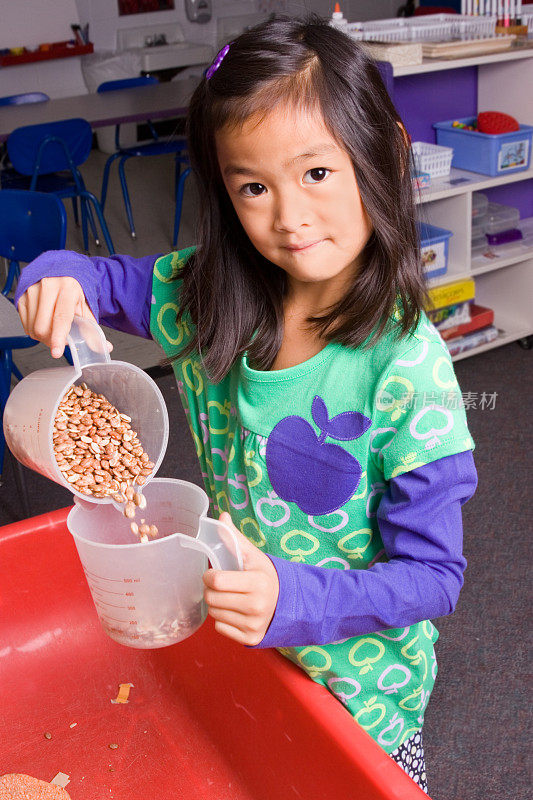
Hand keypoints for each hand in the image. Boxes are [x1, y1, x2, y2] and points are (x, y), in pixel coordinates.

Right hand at [17, 276, 111, 358]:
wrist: (60, 272)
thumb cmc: (73, 291)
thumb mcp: (85, 308)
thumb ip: (92, 329)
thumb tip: (105, 348)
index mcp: (68, 288)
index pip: (61, 317)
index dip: (58, 337)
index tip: (57, 352)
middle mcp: (47, 287)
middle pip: (43, 327)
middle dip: (52, 340)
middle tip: (61, 338)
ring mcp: (32, 290)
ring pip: (33, 328)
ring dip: (43, 337)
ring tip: (53, 328)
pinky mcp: (21, 296)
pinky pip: (25, 325)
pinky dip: (35, 330)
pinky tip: (44, 322)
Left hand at [203, 512, 279, 645]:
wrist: (289, 602)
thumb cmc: (265, 576)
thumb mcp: (253, 556)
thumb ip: (234, 538)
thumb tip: (221, 516)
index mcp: (257, 582)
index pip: (217, 581)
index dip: (209, 576)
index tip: (213, 573)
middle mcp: (257, 606)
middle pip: (212, 599)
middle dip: (211, 590)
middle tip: (221, 586)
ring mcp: (254, 624)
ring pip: (214, 614)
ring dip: (216, 604)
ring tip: (229, 597)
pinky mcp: (251, 639)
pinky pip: (220, 628)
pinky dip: (223, 620)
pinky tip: (235, 611)